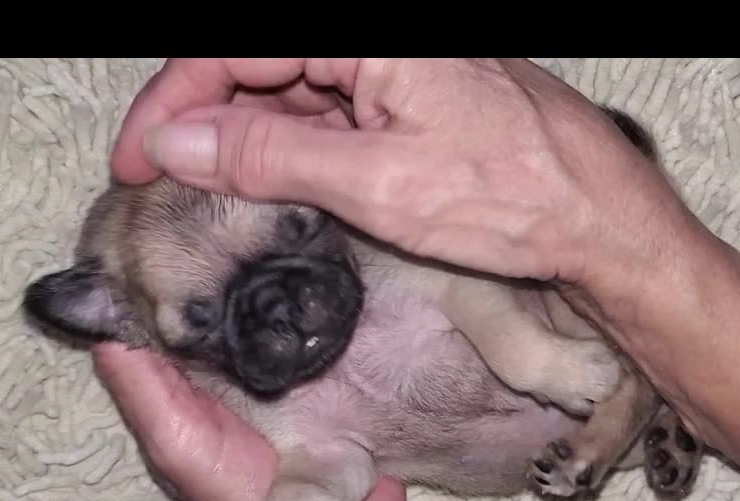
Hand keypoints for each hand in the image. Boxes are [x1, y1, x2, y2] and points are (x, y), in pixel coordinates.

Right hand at [109, 58, 701, 291]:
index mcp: (370, 39)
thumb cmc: (518, 197)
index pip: (234, 51)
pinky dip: (296, 150)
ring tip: (215, 198)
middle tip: (162, 184)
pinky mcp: (413, 99)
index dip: (172, 103)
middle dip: (203, 123)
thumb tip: (177, 141)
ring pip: (292, 92)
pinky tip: (277, 189)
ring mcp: (398, 69)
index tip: (135, 159)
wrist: (604, 222)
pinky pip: (332, 113)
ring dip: (248, 142)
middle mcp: (381, 45)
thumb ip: (269, 157)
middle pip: (258, 66)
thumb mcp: (376, 184)